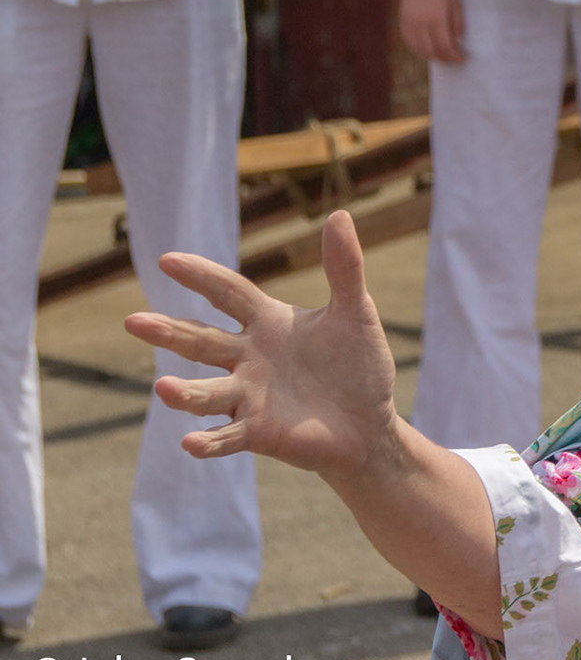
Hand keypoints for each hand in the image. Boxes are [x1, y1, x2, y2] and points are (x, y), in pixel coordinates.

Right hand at [125, 212, 402, 480]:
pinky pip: (228, 437)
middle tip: (132, 321)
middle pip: (200, 341)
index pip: (227, 292)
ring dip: (184, 393)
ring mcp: (249, 396)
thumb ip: (344, 269)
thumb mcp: (355, 313)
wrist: (370, 424)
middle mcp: (248, 358)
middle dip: (167, 332)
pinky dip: (210, 442)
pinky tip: (190, 444)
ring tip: (162, 388)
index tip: (167, 260)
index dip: (200, 276)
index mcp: (268, 322)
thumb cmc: (359, 366)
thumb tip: (339, 215)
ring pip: (206, 393)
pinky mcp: (259, 432)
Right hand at [399, 0, 464, 63]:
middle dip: (444, 58)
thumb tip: (456, 40)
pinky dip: (416, 48)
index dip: (455, 56)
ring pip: (418, 48)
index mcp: (437, 18)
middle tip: (453, 60)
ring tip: (441, 56)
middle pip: (431, 51)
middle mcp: (421, 22)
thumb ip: (456, 23)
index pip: (446, 46)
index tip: (462, 58)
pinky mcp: (402, 18)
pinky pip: (407, 39)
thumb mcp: (455, 3)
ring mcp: (409, 21)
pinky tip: (424, 49)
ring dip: (430, 55)